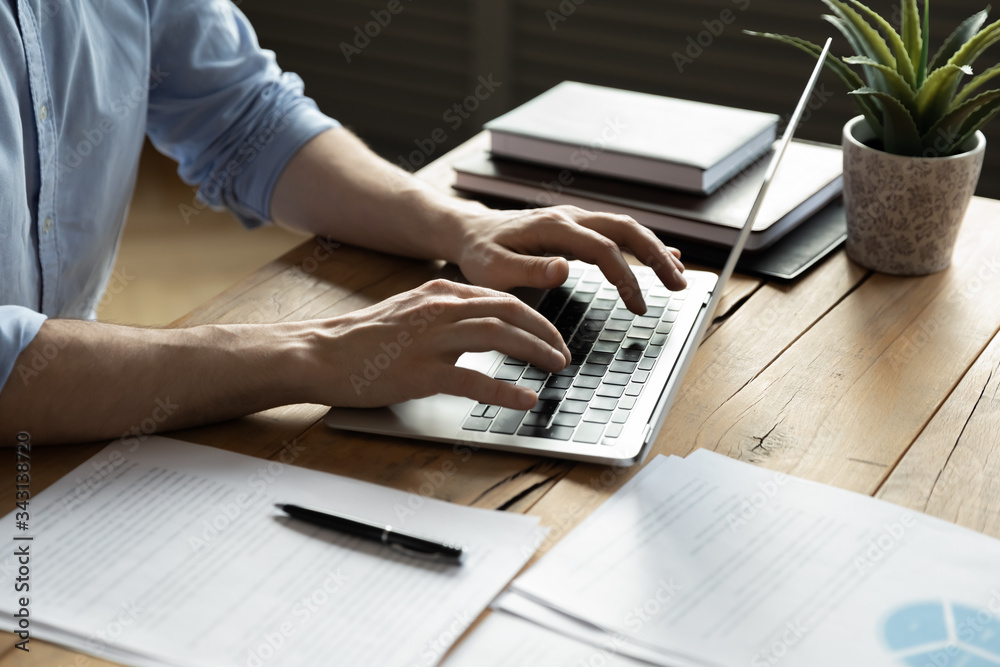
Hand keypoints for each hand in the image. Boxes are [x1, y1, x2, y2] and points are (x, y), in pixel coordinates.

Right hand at [305, 279, 571, 408]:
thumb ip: (445, 315)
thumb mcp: (409, 312)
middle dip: (544, 332)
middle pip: (509, 312)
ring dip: (535, 352)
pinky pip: (473, 380)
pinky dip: (505, 390)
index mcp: (439, 294)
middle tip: (562, 353)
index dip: (534, 316)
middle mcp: (440, 310)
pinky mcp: (420, 372)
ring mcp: (430, 340)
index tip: (551, 334)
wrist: (319, 353)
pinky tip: (525, 399)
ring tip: (555, 368)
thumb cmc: (361, 339)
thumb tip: (482, 327)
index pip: (501, 298)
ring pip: (499, 337)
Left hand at [454, 205, 686, 313]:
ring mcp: (575, 219)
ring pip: (626, 227)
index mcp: (553, 227)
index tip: (638, 306)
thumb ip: (529, 270)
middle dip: (656, 256)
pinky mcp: (576, 227)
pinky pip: (617, 232)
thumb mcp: (494, 269)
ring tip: (678, 277)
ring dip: (655, 250)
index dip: (626, 277)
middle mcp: (569, 216)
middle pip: (626, 229)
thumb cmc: (479, 254)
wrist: (469, 231)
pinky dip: (642, 244)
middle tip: (679, 286)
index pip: (603, 249)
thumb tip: (564, 269)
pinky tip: (665, 256)